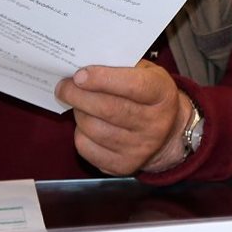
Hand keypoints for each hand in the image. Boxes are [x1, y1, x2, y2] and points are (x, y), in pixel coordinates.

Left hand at [56, 60, 190, 175]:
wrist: (167, 133)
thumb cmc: (148, 96)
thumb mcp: (147, 73)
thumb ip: (121, 67)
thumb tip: (83, 66)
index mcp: (162, 94)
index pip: (133, 86)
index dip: (103, 79)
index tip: (79, 75)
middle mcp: (155, 124)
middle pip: (108, 109)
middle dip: (78, 95)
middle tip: (64, 86)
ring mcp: (140, 148)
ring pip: (94, 128)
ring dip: (78, 113)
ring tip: (78, 104)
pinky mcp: (123, 166)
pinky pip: (87, 148)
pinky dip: (80, 133)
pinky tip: (86, 124)